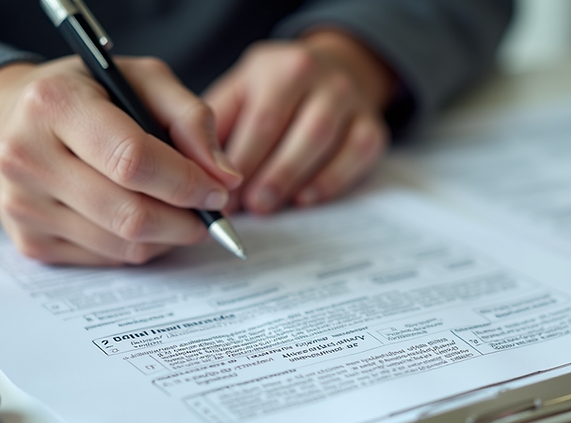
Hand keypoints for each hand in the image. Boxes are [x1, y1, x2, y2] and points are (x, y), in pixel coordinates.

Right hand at [0, 56, 241, 265]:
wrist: (8, 120)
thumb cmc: (89, 95)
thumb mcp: (143, 80)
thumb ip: (192, 118)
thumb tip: (225, 177)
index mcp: (53, 103)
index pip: (132, 160)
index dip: (186, 182)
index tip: (218, 191)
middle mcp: (26, 156)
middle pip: (129, 214)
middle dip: (186, 220)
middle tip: (209, 212)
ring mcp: (22, 206)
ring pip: (123, 246)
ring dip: (168, 238)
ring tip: (182, 215)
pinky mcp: (29, 242)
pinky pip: (106, 259)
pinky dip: (139, 247)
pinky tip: (145, 221)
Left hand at [203, 31, 394, 213]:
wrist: (338, 68)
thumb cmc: (277, 90)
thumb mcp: (242, 90)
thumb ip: (218, 125)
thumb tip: (196, 170)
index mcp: (284, 68)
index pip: (261, 119)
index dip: (238, 160)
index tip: (217, 191)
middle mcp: (324, 78)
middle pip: (294, 131)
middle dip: (266, 174)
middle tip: (244, 206)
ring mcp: (353, 101)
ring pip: (324, 142)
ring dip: (292, 179)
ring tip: (266, 206)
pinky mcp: (373, 127)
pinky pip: (356, 155)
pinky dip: (331, 181)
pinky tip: (305, 199)